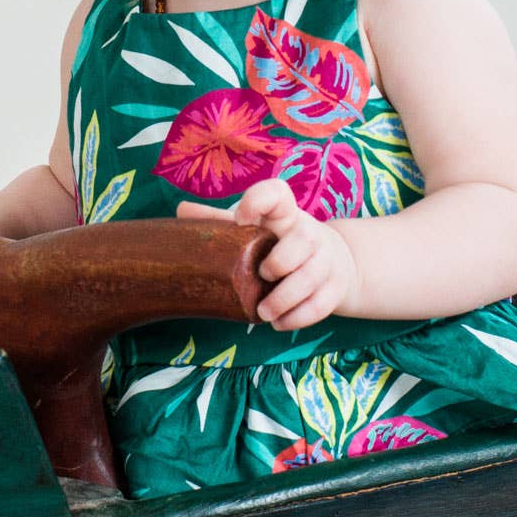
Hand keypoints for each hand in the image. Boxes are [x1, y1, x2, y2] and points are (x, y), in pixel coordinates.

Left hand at [175, 177, 359, 331]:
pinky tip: (278, 323)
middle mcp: (309, 233)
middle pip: (302, 238)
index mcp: (284, 215)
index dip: (259, 200)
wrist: (334, 262)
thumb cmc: (281, 243)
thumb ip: (220, 223)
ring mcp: (326, 260)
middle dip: (279, 262)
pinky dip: (297, 318)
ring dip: (284, 299)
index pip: (277, 193)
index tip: (241, 219)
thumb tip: (180, 210)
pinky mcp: (336, 287)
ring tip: (262, 312)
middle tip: (261, 276)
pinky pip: (320, 305)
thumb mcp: (255, 230)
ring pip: (312, 277)